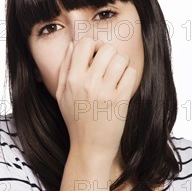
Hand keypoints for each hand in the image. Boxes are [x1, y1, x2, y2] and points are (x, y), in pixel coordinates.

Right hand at [55, 35, 136, 163]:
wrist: (90, 147)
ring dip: (122, 64)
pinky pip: (130, 73)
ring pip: (121, 58)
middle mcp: (88, 83)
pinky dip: (129, 76)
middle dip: (110, 54)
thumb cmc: (76, 120)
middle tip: (110, 66)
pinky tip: (123, 84)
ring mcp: (105, 91)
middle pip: (106, 48)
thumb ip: (64, 67)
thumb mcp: (61, 94)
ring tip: (117, 75)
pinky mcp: (120, 100)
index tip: (96, 55)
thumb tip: (72, 44)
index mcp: (72, 79)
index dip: (94, 45)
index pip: (85, 43)